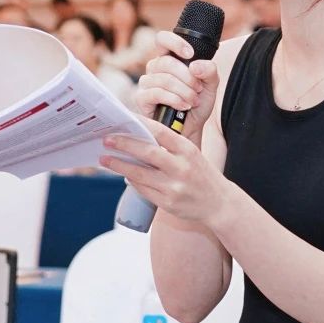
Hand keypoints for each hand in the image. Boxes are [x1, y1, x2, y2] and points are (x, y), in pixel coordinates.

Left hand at [101, 118, 230, 223]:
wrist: (218, 203)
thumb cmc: (201, 174)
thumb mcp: (192, 154)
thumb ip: (170, 146)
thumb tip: (139, 137)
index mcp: (188, 150)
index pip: (161, 132)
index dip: (141, 124)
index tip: (125, 118)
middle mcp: (181, 168)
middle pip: (148, 153)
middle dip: (125, 144)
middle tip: (107, 139)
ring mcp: (174, 187)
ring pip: (140, 174)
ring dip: (120, 165)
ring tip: (104, 159)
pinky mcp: (168, 203)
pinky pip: (143, 190)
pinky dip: (131, 181)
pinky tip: (124, 174)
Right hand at [135, 31, 218, 144]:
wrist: (191, 129)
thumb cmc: (196, 105)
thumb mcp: (210, 86)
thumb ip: (209, 71)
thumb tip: (194, 66)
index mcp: (169, 59)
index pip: (162, 39)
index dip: (175, 43)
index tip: (190, 54)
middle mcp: (155, 68)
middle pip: (167, 62)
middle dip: (187, 77)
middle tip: (198, 89)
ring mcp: (146, 83)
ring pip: (164, 79)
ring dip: (183, 91)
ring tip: (193, 101)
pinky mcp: (141, 98)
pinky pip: (156, 93)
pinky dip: (174, 99)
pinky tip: (183, 106)